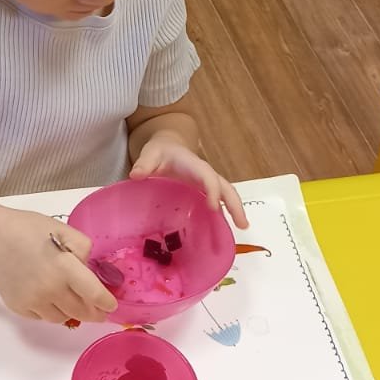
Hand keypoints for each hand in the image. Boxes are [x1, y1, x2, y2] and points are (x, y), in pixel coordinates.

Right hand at [0, 208, 117, 323]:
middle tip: (100, 312)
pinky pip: (43, 317)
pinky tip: (49, 296)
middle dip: (94, 313)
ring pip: (62, 318)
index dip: (106, 302)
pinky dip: (51, 310)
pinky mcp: (20, 308)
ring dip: (71, 312)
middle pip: (80, 312)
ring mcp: (33, 301)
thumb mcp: (63, 230)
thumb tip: (89, 269)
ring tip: (72, 300)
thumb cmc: (29, 230)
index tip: (112, 305)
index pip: (93, 294)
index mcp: (64, 268)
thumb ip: (83, 248)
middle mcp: (50, 289)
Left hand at [131, 134, 248, 229]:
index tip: (214, 208)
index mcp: (193, 165)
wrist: (168, 147)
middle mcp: (204, 174)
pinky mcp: (203, 192)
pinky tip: (221, 233)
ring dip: (235, 211)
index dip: (213, 191)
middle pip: (226, 188)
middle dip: (235, 204)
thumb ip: (144, 163)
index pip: (207, 177)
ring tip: (243, 228)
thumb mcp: (150, 153)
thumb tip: (136, 176)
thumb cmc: (160, 151)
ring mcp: (206, 184)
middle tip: (243, 225)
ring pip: (226, 195)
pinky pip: (217, 203)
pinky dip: (222, 216)